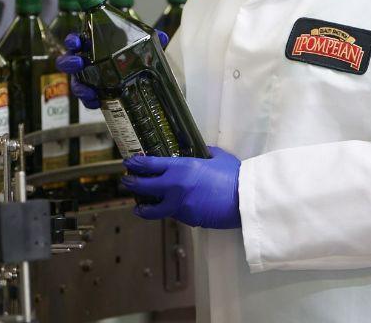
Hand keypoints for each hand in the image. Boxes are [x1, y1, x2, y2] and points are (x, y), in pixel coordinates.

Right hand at [57, 30, 170, 109]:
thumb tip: (163, 37)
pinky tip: (97, 102)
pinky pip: (86, 99)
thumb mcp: (139, 46)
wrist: (135, 80)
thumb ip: (149, 40)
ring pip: (75, 83)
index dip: (73, 40)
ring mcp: (87, 79)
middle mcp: (85, 61)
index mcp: (92, 45)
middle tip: (78, 62)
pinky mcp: (92, 94)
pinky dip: (90, 101)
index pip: (76, 40)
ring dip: (79, 86)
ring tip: (87, 90)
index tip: (76, 41)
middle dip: (69, 62)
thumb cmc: (128, 56)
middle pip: (68, 61)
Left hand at [121, 146, 240, 228]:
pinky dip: (170, 212)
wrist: (244, 200)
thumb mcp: (218, 158)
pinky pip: (174, 214)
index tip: (129, 163)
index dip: (136, 164)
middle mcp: (175, 186)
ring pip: (155, 208)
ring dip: (145, 207)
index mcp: (182, 167)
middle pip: (144, 187)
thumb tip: (203, 152)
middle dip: (132, 184)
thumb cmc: (233, 176)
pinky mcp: (187, 219)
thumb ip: (206, 154)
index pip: (150, 165)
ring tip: (139, 207)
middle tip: (126, 182)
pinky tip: (169, 210)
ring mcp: (180, 205)